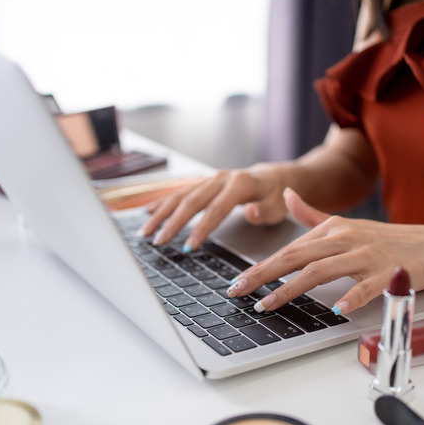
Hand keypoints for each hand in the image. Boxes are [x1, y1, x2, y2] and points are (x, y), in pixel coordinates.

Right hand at [138, 164, 289, 251]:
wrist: (272, 177)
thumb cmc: (274, 196)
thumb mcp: (277, 206)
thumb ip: (264, 212)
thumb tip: (250, 212)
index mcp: (239, 184)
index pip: (216, 209)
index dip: (201, 229)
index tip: (189, 247)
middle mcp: (220, 178)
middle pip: (192, 201)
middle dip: (173, 223)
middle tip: (159, 241)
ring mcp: (209, 178)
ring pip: (181, 195)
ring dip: (161, 213)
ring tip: (146, 231)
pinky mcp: (203, 182)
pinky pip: (180, 191)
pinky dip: (163, 201)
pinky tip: (148, 211)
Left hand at [228, 188, 423, 313]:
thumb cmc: (389, 240)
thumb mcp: (347, 224)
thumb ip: (313, 215)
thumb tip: (286, 194)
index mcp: (334, 229)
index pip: (290, 249)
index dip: (262, 265)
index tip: (238, 281)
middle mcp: (346, 239)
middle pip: (297, 257)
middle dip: (263, 274)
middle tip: (237, 290)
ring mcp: (367, 255)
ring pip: (321, 270)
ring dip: (291, 289)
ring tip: (268, 304)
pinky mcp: (388, 273)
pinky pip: (367, 287)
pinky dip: (351, 298)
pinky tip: (336, 311)